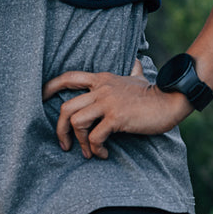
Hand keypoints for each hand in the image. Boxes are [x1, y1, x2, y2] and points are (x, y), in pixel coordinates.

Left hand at [42, 60, 191, 159]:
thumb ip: (132, 69)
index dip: (50, 87)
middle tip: (65, 145)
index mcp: (101, 79)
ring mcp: (108, 103)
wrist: (171, 100)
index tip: (41, 98)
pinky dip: (96, 148)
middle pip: (66, 107)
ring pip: (77, 122)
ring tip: (89, 152)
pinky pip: (95, 136)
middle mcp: (100, 89)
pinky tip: (103, 153)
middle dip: (60, 130)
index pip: (68, 78)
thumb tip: (135, 60)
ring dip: (80, 142)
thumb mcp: (138, 76)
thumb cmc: (153, 92)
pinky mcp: (117, 117)